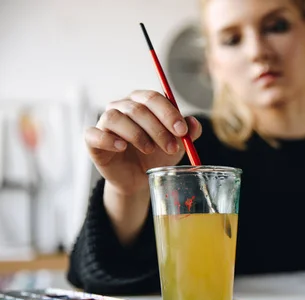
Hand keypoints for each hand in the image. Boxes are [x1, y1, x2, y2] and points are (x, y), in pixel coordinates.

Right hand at [85, 90, 202, 195]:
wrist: (138, 178)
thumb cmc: (156, 155)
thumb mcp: (176, 144)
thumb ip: (187, 133)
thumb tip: (193, 123)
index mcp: (142, 102)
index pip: (154, 98)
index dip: (169, 113)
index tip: (182, 132)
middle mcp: (122, 106)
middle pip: (137, 108)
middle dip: (158, 129)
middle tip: (172, 147)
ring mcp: (105, 121)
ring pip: (116, 117)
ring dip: (137, 134)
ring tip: (150, 150)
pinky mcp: (92, 139)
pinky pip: (95, 133)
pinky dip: (109, 139)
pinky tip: (122, 147)